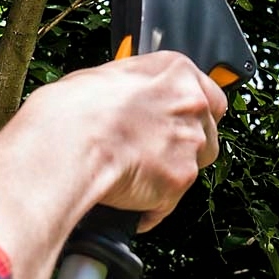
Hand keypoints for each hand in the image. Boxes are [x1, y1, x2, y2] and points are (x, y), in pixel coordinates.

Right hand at [0, 51, 226, 278]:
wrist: (67, 143)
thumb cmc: (74, 108)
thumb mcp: (106, 77)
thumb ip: (135, 90)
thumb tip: (126, 101)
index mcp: (175, 71)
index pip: (211, 96)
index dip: (194, 115)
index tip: (178, 124)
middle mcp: (191, 104)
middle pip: (206, 135)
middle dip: (183, 148)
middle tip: (150, 153)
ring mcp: (189, 143)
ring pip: (191, 169)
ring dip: (168, 175)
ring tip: (133, 177)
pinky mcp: (179, 181)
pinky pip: (167, 203)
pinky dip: (148, 207)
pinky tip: (123, 200)